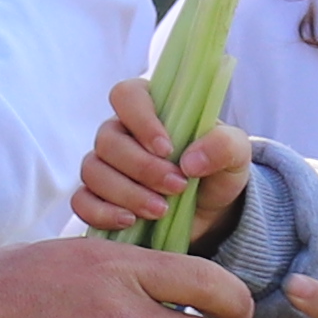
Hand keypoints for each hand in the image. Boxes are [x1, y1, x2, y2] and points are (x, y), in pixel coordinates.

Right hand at [70, 79, 252, 246]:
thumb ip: (223, 145)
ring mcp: (104, 165)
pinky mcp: (98, 198)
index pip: (127, 95)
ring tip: (161, 210)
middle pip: (107, 140)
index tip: (167, 148)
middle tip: (177, 187)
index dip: (141, 120)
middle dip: (142, 168)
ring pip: (93, 172)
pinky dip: (102, 213)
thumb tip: (190, 161)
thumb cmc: (218, 170)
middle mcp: (120, 132)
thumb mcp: (236, 153)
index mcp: (150, 107)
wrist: (211, 212)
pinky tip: (130, 221)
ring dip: (127, 193)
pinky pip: (81, 202)